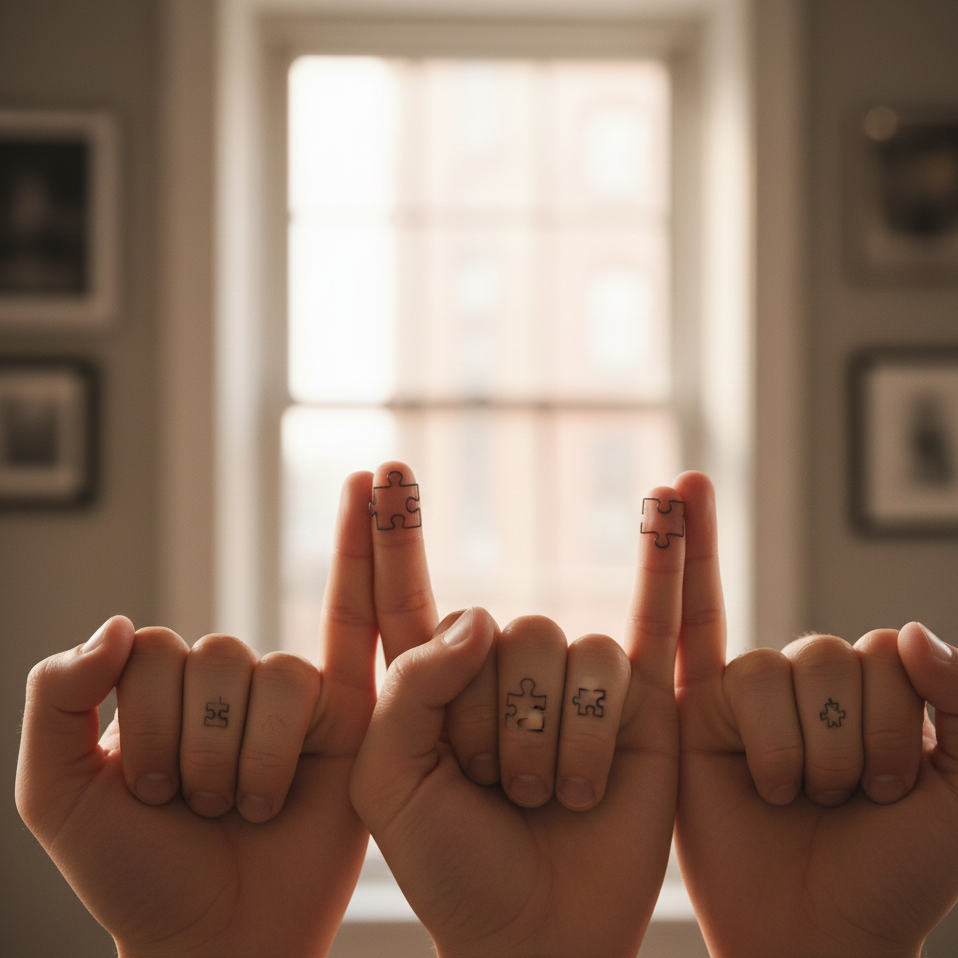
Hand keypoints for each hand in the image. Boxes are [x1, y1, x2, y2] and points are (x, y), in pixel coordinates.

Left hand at [15, 472, 377, 957]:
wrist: (220, 941)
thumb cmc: (140, 875)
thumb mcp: (60, 793)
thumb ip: (58, 698)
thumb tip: (121, 624)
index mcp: (166, 692)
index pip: (152, 652)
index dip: (146, 724)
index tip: (147, 795)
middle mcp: (230, 683)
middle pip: (215, 656)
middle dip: (198, 750)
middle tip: (204, 809)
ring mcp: (290, 696)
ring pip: (273, 676)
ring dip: (254, 758)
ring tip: (251, 808)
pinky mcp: (346, 716)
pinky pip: (352, 637)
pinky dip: (367, 558)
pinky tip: (378, 490)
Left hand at [352, 461, 687, 957]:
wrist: (537, 935)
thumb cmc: (452, 872)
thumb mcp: (389, 785)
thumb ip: (411, 690)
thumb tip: (482, 618)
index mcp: (432, 687)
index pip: (405, 592)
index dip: (389, 534)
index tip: (376, 472)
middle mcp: (503, 672)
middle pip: (507, 634)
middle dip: (499, 726)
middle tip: (494, 792)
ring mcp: (571, 684)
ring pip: (570, 654)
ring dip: (559, 742)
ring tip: (550, 799)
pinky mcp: (637, 703)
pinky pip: (657, 621)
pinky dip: (673, 557)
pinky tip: (682, 496)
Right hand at [673, 471, 957, 957]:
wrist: (817, 936)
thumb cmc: (893, 873)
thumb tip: (904, 631)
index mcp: (870, 694)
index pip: (883, 653)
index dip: (896, 722)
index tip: (896, 791)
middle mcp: (807, 685)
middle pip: (828, 656)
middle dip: (845, 742)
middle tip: (840, 800)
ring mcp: (749, 695)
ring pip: (773, 672)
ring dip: (793, 750)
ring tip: (790, 797)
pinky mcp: (694, 712)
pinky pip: (688, 630)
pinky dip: (676, 553)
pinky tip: (669, 496)